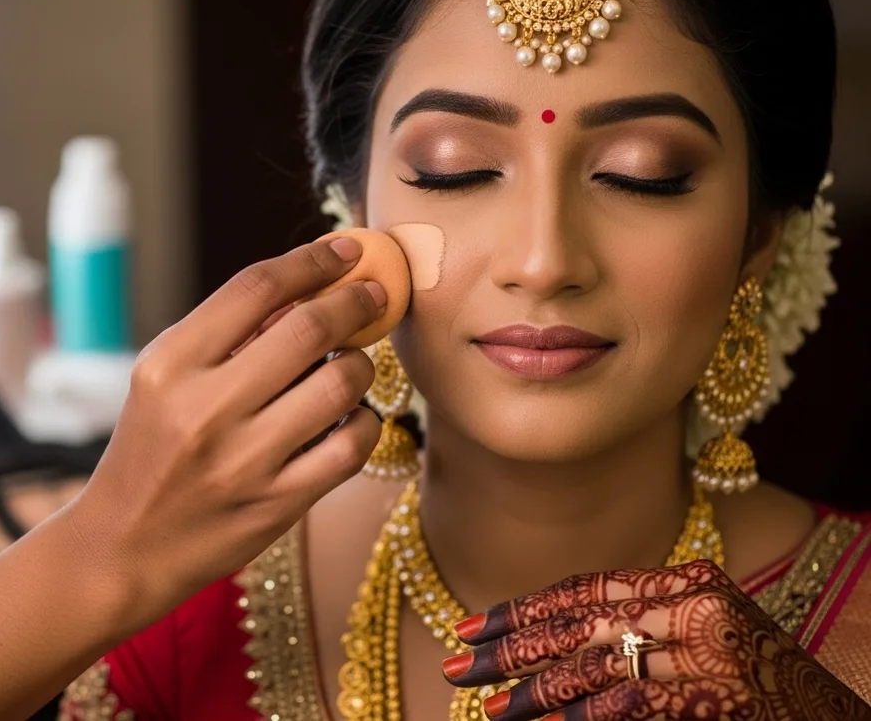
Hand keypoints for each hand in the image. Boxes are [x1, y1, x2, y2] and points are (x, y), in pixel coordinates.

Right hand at [67, 236, 386, 625]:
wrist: (123, 547)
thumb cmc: (149, 452)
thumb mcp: (162, 383)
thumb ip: (223, 338)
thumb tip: (307, 289)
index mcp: (170, 366)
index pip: (255, 288)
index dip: (312, 260)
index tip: (347, 249)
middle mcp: (205, 409)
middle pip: (308, 327)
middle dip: (356, 300)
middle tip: (376, 293)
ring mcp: (244, 460)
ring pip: (340, 383)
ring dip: (360, 364)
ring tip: (352, 364)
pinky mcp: (277, 505)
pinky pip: (351, 446)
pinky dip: (365, 421)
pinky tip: (354, 417)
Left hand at [441, 560, 870, 719]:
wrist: (835, 712)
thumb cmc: (760, 686)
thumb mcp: (700, 641)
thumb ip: (637, 634)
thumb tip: (546, 655)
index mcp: (689, 583)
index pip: (588, 589)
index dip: (524, 607)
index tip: (471, 624)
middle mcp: (698, 606)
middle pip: (582, 623)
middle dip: (513, 646)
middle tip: (458, 664)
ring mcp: (713, 651)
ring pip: (599, 667)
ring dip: (537, 692)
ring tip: (491, 708)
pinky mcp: (720, 696)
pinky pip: (635, 703)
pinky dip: (586, 715)